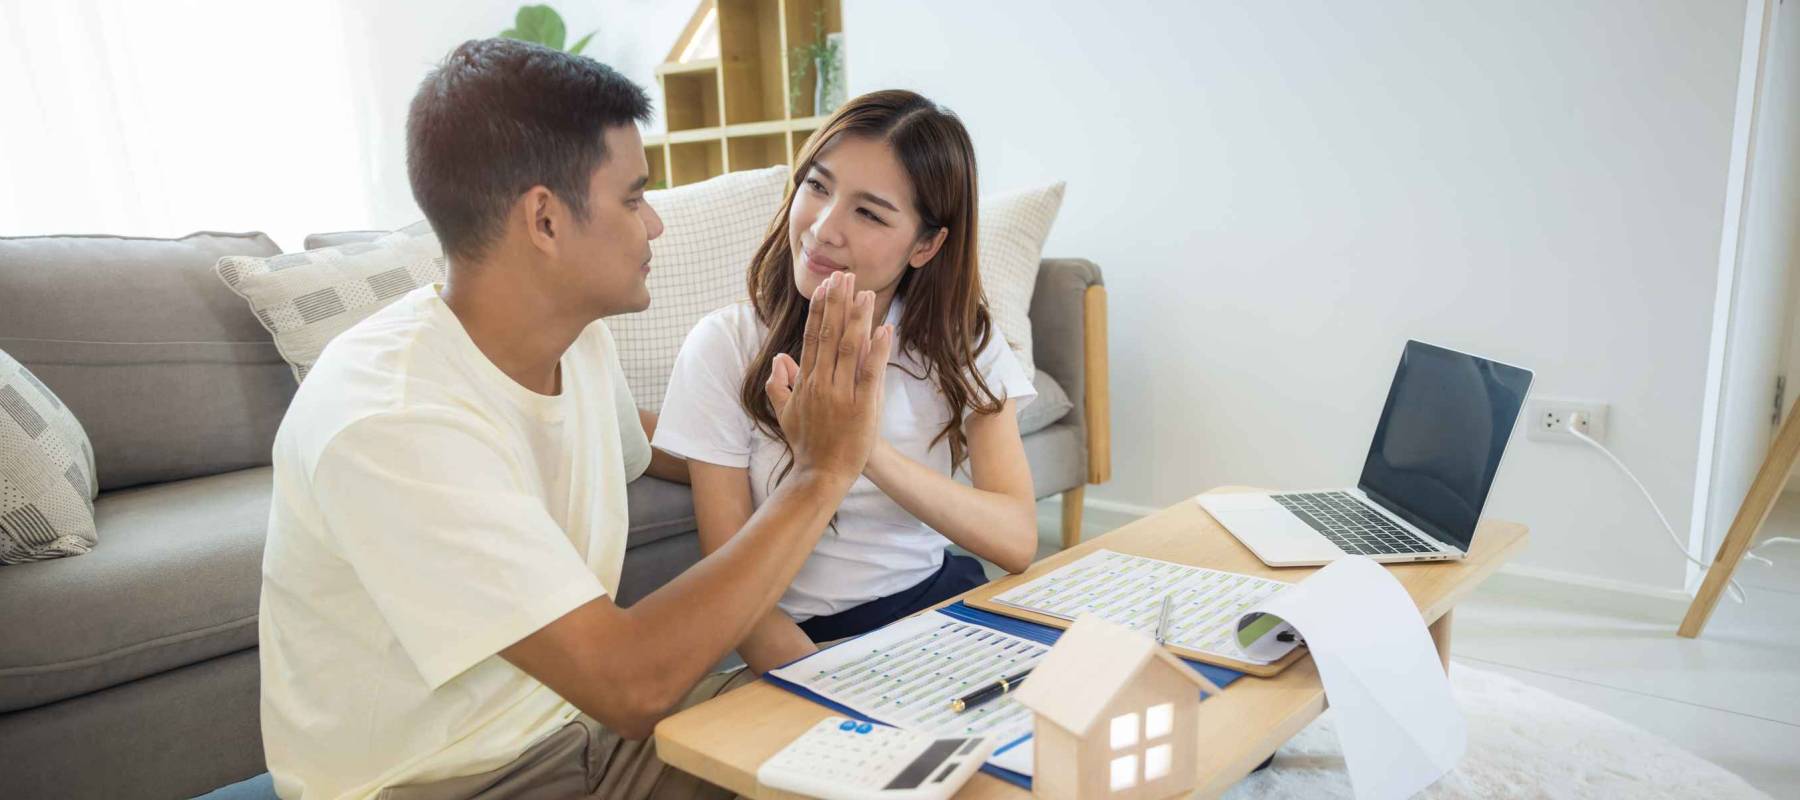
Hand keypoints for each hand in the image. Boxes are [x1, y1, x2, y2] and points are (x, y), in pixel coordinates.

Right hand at [764, 272, 892, 486]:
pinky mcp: (862, 406)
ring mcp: (841, 394)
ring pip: (848, 348)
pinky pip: (870, 372)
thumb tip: (778, 358)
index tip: (826, 287)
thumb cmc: (806, 445)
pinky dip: (877, 350)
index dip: (819, 310)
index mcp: (805, 381)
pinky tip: (884, 328)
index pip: (811, 337)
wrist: (821, 475)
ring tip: (865, 292)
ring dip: (857, 318)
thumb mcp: (783, 413)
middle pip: (828, 334)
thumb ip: (777, 384)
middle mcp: (821, 383)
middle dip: (837, 303)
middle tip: (844, 276)